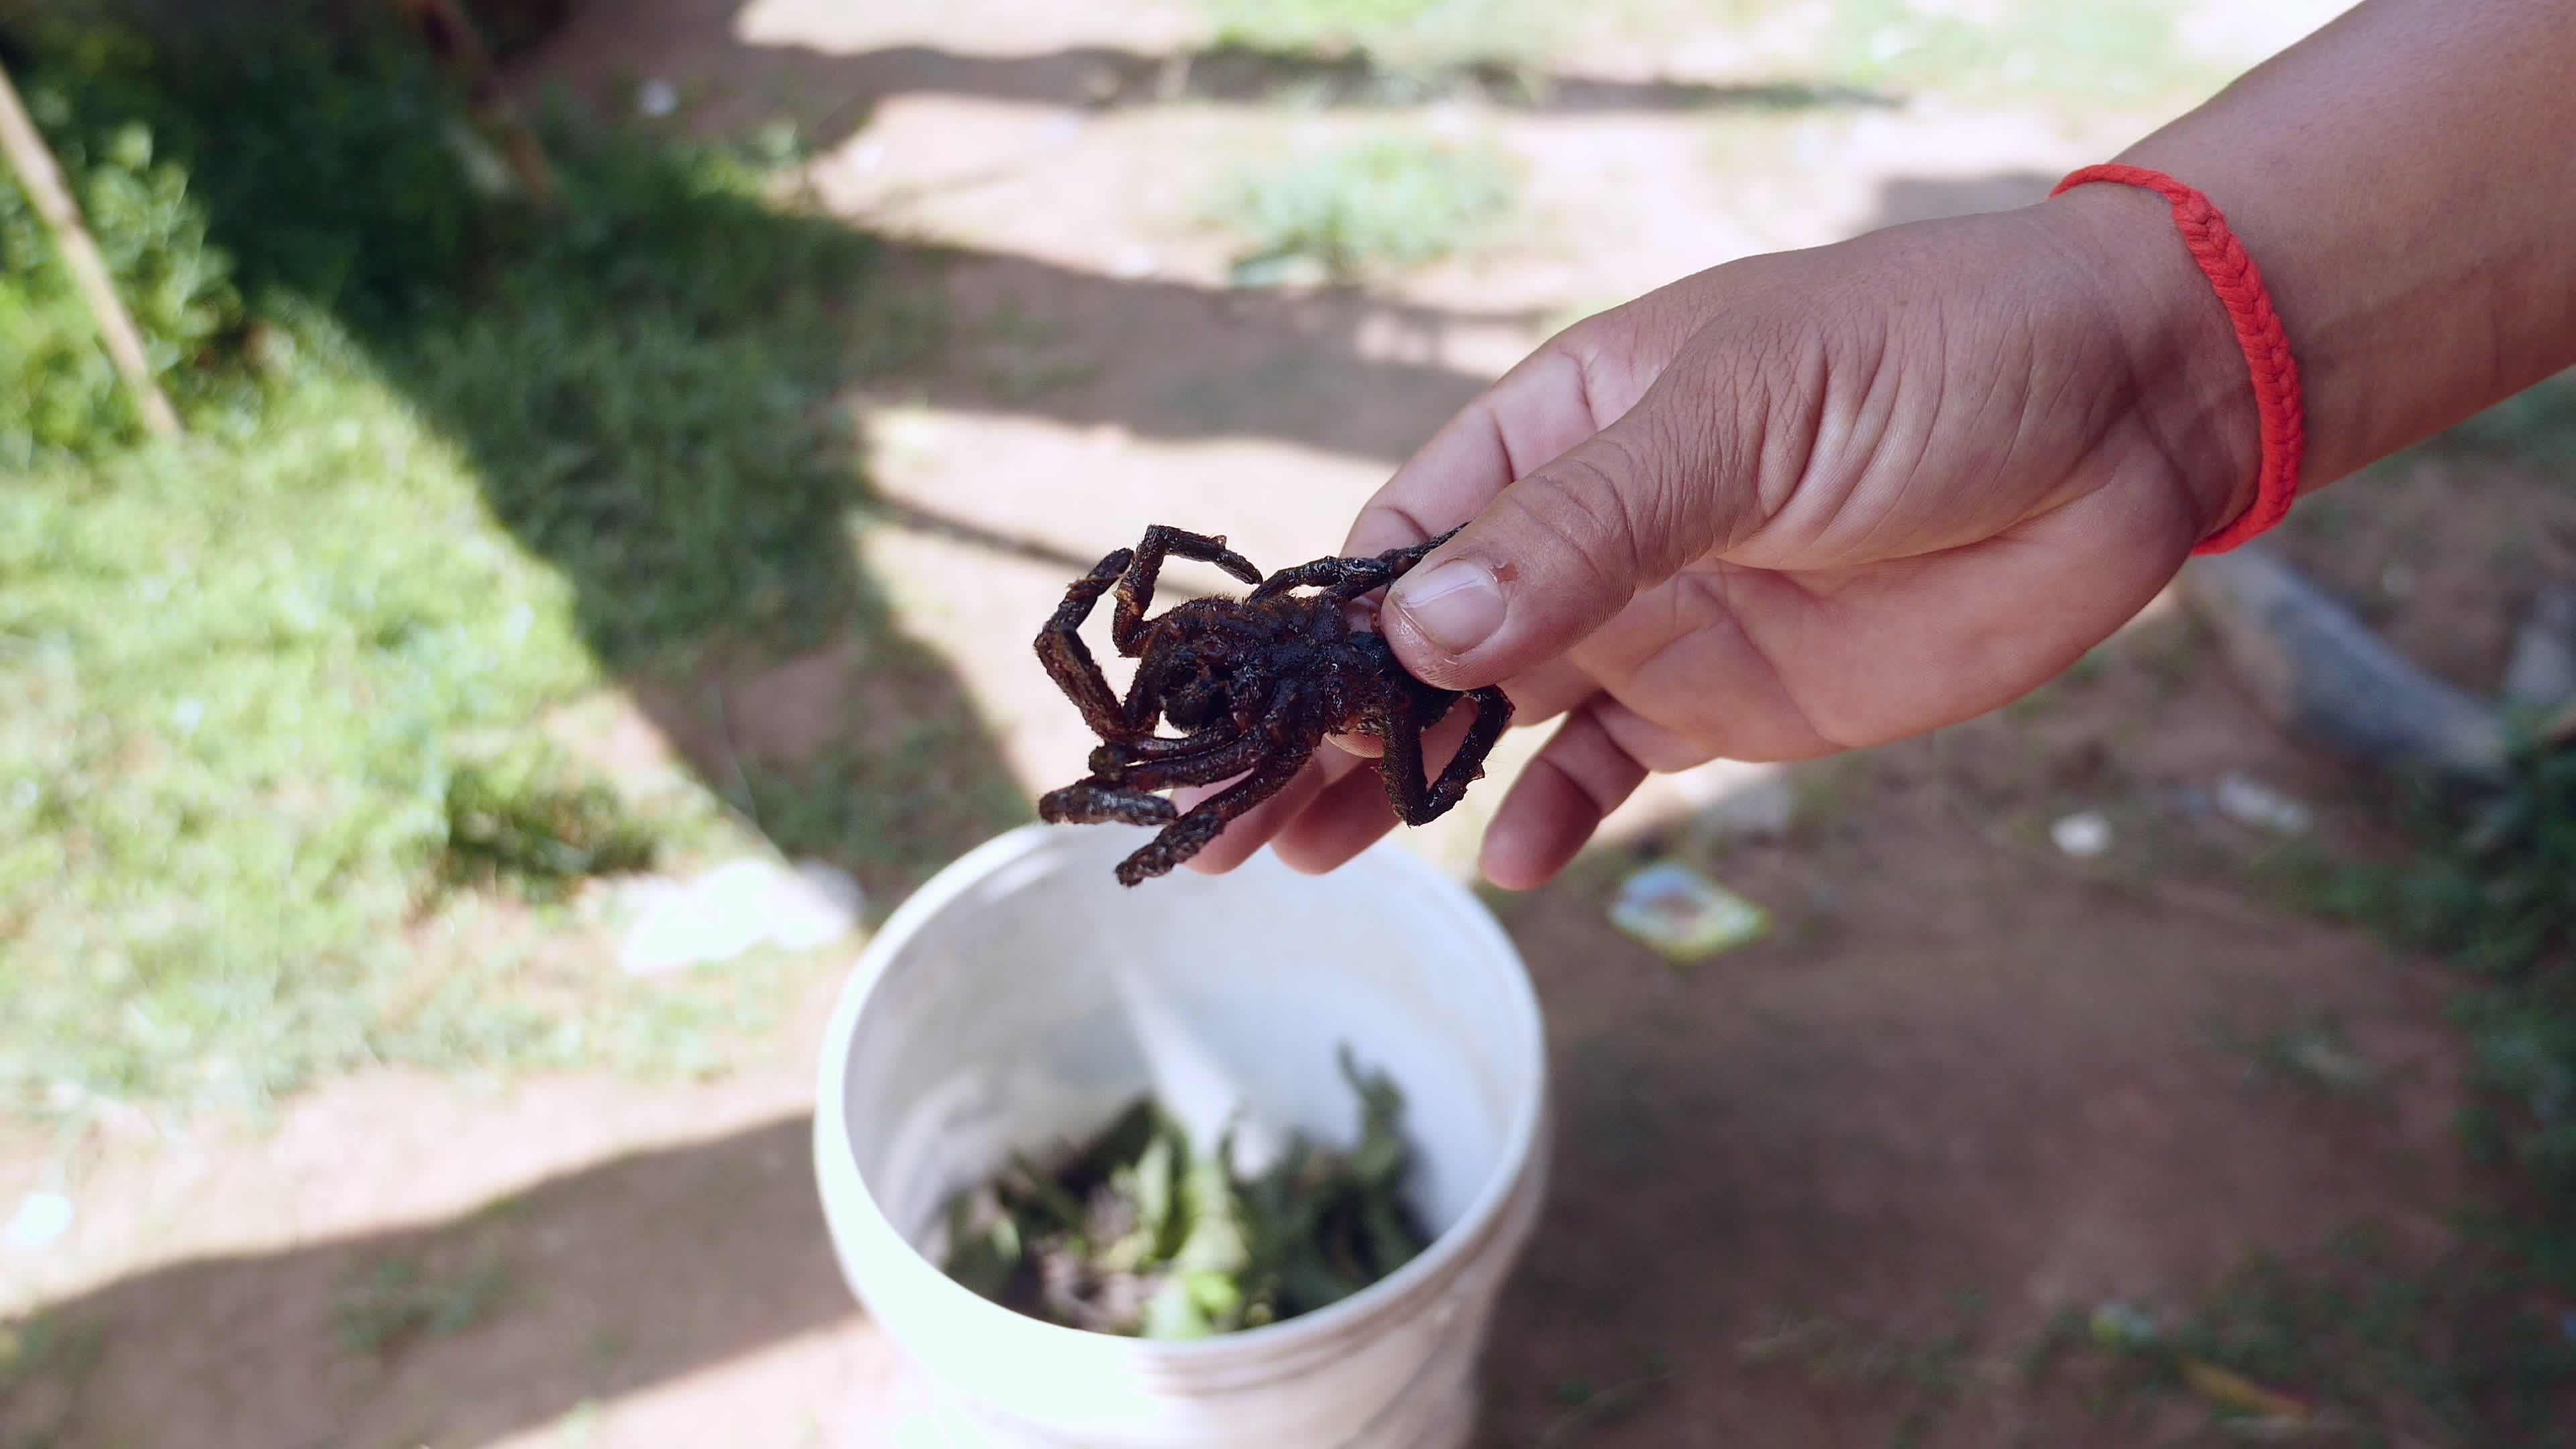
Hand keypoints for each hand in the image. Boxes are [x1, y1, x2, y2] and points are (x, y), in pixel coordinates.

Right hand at [1186, 185, 2257, 888]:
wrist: (2123, 419)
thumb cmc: (1929, 361)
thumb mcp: (1746, 418)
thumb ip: (1585, 529)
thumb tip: (1420, 634)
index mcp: (1556, 432)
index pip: (1399, 536)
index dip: (1310, 626)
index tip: (1226, 711)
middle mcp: (1584, 537)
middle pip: (1419, 648)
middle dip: (1324, 733)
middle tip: (1228, 830)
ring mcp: (1653, 623)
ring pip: (1490, 721)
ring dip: (1403, 789)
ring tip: (1309, 863)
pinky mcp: (1732, 702)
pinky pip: (1611, 768)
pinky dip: (1555, 817)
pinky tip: (1510, 865)